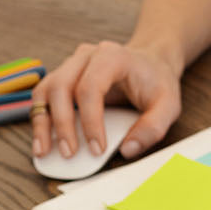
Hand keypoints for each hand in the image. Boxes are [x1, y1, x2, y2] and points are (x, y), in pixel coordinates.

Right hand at [30, 40, 182, 159]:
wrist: (150, 63)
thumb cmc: (157, 82)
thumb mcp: (169, 104)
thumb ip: (153, 127)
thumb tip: (128, 150)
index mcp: (112, 57)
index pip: (90, 88)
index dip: (90, 121)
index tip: (97, 149)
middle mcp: (86, 56)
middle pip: (61, 87)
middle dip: (63, 124)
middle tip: (69, 153)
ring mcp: (71, 65)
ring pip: (46, 90)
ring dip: (42, 122)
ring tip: (43, 151)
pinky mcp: (63, 77)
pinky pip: (44, 96)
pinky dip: (41, 118)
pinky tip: (43, 141)